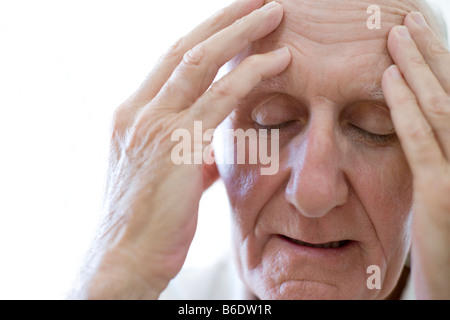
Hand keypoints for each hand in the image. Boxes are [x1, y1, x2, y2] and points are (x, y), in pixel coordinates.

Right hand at [76, 0, 290, 298]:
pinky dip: (250, 76)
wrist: (126, 257)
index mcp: (133, 114)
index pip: (171, 60)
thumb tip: (213, 152)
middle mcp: (137, 110)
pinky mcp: (174, 146)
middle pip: (185, 47)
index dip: (207, 35)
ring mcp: (152, 124)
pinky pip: (218, 99)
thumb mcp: (167, 177)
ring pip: (200, 62)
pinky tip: (279, 62)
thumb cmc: (148, 220)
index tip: (236, 20)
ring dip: (241, 33)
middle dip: (225, 18)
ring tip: (274, 12)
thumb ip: (191, 156)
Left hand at [382, 12, 449, 298]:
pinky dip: (404, 106)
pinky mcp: (441, 192)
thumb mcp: (439, 183)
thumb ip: (429, 148)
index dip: (437, 59)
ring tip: (396, 33)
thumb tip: (410, 113)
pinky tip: (386, 79)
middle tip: (407, 18)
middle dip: (429, 50)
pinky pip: (421, 140)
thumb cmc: (443, 236)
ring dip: (416, 65)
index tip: (415, 32)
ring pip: (439, 105)